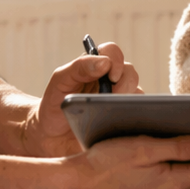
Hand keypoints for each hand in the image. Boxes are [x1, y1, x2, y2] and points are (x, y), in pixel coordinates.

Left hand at [24, 40, 141, 156]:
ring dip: (129, 102)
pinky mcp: (124, 119)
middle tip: (113, 97)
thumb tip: (104, 62)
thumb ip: (79, 67)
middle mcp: (112, 80)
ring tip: (114, 113)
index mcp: (96, 66)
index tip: (111, 75)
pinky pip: (139, 115)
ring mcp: (119, 100)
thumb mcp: (61, 81)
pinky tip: (120, 124)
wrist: (51, 136)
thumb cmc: (55, 103)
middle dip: (125, 83)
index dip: (116, 60)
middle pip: (130, 73)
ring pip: (138, 94)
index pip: (112, 52)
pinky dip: (133, 117)